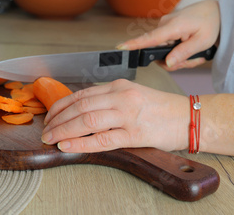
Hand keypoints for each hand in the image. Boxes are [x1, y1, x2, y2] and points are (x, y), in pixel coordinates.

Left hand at [41, 79, 189, 152]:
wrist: (187, 117)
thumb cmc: (161, 109)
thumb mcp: (133, 95)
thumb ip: (110, 99)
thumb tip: (82, 111)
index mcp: (120, 86)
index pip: (82, 94)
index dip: (61, 106)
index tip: (50, 116)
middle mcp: (122, 97)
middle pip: (81, 106)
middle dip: (58, 119)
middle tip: (46, 130)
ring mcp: (128, 115)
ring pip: (87, 120)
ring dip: (64, 130)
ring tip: (51, 139)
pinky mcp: (135, 134)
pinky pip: (103, 139)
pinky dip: (81, 143)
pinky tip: (68, 146)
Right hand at [117, 0, 219, 70]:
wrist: (216, 10)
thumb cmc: (212, 23)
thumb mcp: (202, 42)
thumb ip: (184, 53)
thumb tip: (167, 63)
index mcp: (174, 26)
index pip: (150, 38)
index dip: (134, 44)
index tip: (121, 47)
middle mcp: (165, 24)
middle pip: (160, 54)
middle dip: (177, 62)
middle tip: (194, 59)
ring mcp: (165, 26)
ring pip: (165, 52)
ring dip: (180, 58)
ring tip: (196, 54)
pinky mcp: (168, 29)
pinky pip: (168, 46)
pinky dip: (180, 52)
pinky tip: (191, 49)